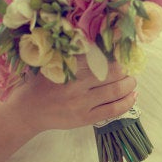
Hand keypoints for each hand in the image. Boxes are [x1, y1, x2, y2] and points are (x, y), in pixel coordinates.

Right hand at [8, 59, 136, 132]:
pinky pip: (112, 110)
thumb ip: (75, 55)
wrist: (28, 110)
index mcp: (69, 67)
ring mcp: (82, 103)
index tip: (123, 49)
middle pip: (112, 73)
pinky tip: (133, 96)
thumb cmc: (42, 83)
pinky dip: (127, 102)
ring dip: (129, 84)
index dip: (115, 53)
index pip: (99, 57)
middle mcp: (76, 85)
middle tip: (129, 67)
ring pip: (115, 92)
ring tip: (132, 80)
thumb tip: (101, 43)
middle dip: (125, 69)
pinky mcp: (85, 118)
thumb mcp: (53, 63)